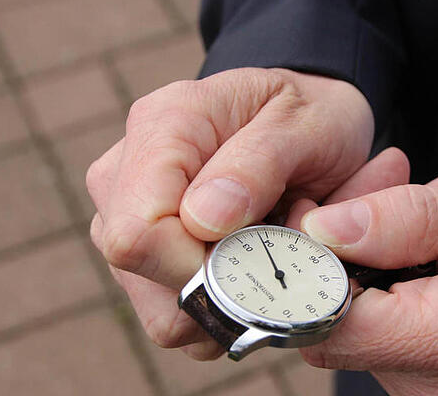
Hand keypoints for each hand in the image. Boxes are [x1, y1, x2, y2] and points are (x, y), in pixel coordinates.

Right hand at [87, 68, 375, 358]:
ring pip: (161, 313)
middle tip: (277, 241)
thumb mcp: (306, 124)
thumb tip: (202, 220)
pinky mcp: (145, 260)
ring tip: (267, 249)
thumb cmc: (309, 118)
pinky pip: (180, 319)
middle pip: (142, 276)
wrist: (311, 126)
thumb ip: (258, 163)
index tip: (257, 250)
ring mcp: (127, 220)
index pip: (136, 232)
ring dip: (229, 300)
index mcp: (162, 126)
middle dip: (222, 283)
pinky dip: (228, 309)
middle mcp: (125, 175)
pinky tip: (251, 264)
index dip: (198, 264)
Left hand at [297, 177, 437, 395]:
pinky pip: (393, 331)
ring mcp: (437, 392)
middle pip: (337, 321)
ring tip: (434, 217)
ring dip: (379, 262)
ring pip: (363, 322)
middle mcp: (437, 385)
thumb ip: (404, 220)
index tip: (317, 219)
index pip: (327, 325)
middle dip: (346, 251)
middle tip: (388, 193)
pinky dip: (400, 285)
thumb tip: (323, 227)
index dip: (304, 271)